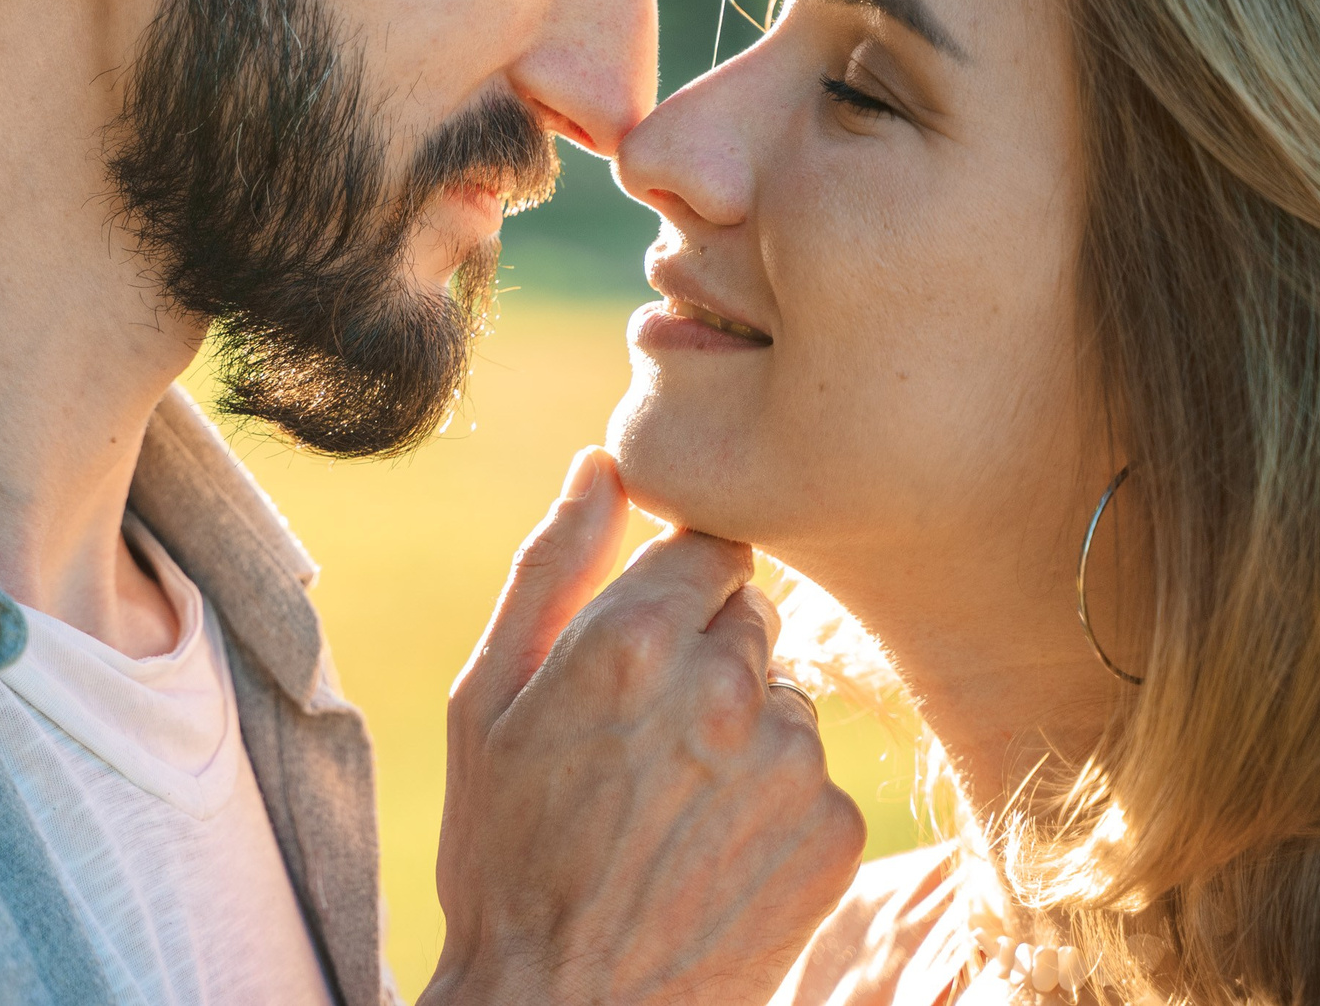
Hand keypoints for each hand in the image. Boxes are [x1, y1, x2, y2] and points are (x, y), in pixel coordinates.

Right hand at [420, 448, 862, 1004]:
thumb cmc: (505, 856)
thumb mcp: (487, 702)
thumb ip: (553, 568)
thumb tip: (600, 463)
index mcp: (632, 639)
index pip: (710, 543)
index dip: (674, 592)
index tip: (643, 644)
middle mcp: (725, 688)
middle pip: (752, 616)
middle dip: (708, 656)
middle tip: (644, 742)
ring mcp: (790, 764)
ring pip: (787, 697)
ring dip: (747, 731)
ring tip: (674, 808)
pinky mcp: (833, 834)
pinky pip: (817, 777)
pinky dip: (778, 805)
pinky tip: (714, 853)